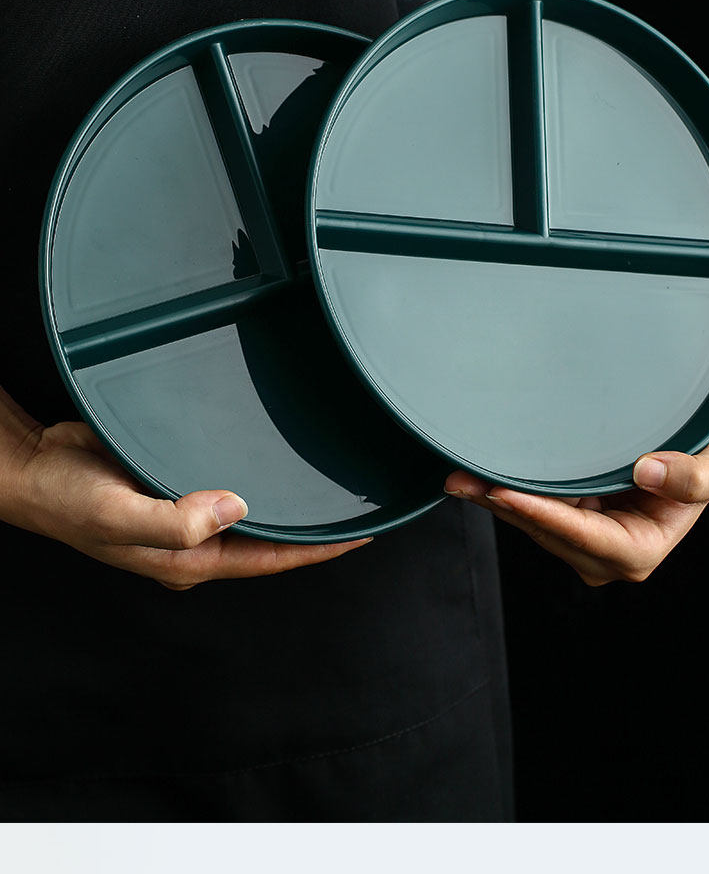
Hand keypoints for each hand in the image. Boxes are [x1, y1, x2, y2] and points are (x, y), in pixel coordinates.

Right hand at [1, 392, 368, 588]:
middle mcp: (194, 542)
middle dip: (312, 528)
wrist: (37, 468)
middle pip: (267, 539)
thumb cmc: (68, 498)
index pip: (268, 558)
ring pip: (252, 510)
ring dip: (287, 500)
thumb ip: (174, 519)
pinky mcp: (178, 485)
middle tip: (361, 503)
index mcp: (188, 559)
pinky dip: (257, 474)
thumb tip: (235, 507)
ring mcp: (188, 514)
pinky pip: (228, 483)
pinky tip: (278, 459)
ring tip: (334, 483)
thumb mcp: (117, 514)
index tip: (360, 535)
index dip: (317, 550)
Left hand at [444, 437, 708, 585]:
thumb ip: (694, 477)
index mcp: (637, 552)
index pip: (582, 536)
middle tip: (462, 480)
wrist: (679, 451)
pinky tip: (471, 478)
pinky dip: (498, 493)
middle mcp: (601, 558)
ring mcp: (577, 543)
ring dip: (492, 500)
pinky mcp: (561, 522)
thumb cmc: (699, 460)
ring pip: (528, 523)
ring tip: (458, 477)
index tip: (505, 492)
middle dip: (503, 507)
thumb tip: (647, 472)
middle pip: (545, 532)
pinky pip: (526, 509)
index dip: (543, 515)